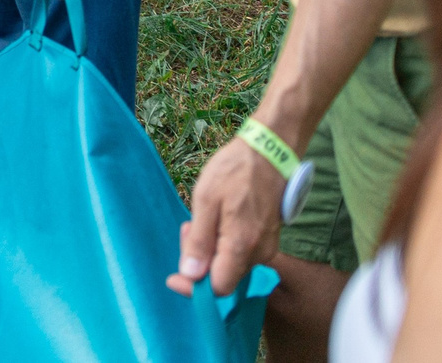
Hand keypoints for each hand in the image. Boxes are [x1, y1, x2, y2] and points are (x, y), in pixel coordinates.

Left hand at [169, 135, 284, 296]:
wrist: (268, 152)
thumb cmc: (234, 171)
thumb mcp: (206, 200)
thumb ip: (199, 241)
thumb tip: (190, 275)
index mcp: (242, 247)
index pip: (218, 289)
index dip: (194, 288)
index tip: (173, 277)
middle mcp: (259, 254)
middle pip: (223, 278)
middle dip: (199, 261)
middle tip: (187, 227)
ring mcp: (267, 247)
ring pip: (230, 265)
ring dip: (210, 249)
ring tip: (199, 218)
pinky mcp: (268, 239)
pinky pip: (241, 253)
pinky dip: (223, 243)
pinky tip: (215, 219)